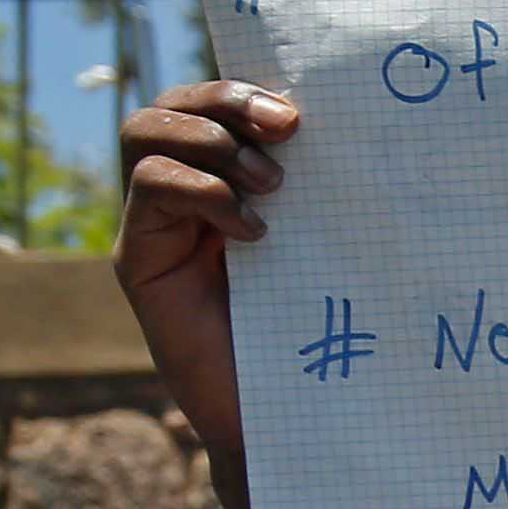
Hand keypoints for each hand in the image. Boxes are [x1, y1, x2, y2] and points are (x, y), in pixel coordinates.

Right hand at [113, 77, 297, 508]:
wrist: (289, 419)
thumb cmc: (321, 332)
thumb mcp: (325, 247)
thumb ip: (322, 192)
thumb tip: (368, 127)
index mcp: (228, 179)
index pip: (213, 101)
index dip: (244, 89)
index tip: (300, 112)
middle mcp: (184, 192)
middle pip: (172, 105)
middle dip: (226, 101)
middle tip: (286, 131)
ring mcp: (156, 224)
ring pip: (146, 133)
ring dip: (210, 142)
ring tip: (272, 187)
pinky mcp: (138, 259)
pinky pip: (149, 189)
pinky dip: (200, 192)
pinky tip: (252, 232)